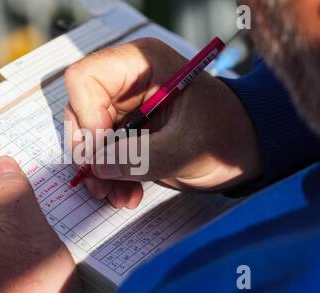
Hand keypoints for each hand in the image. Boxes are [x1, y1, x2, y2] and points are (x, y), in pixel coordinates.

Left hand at [0, 156, 82, 292]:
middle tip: (37, 196)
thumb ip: (13, 194)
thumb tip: (0, 164)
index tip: (10, 166)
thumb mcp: (28, 231)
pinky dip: (15, 251)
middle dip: (8, 204)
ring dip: (15, 228)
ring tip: (44, 224)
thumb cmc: (30, 289)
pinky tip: (37, 253)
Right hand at [64, 38, 261, 206]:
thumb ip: (140, 157)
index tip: (100, 151)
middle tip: (101, 184)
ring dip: (99, 170)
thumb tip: (96, 166)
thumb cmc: (227, 136)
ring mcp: (124, 107)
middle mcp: (127, 81)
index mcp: (142, 65)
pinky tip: (126, 194)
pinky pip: (102, 152)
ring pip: (87, 135)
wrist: (243, 150)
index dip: (86, 115)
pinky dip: (109, 176)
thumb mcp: (186, 149)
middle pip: (80, 109)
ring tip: (118, 196)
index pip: (85, 78)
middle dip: (89, 152)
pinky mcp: (126, 130)